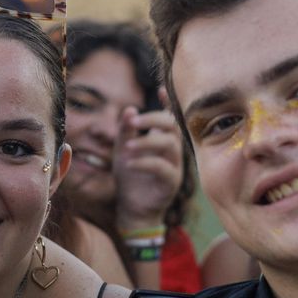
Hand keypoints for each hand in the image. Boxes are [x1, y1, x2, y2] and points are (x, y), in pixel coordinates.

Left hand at [112, 103, 184, 232]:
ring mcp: (175, 165)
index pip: (170, 117)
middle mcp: (172, 149)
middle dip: (153, 119)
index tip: (161, 89)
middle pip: (173, 126)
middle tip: (134, 122)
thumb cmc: (130, 176)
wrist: (133, 208)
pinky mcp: (172, 182)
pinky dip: (145, 162)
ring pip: (170, 145)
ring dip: (147, 142)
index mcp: (162, 139)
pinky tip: (129, 163)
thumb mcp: (123, 150)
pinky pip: (163, 167)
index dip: (169, 102)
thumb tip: (130, 109)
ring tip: (127, 147)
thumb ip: (126, 130)